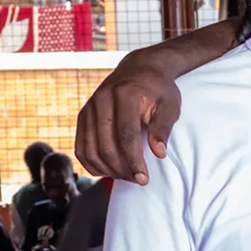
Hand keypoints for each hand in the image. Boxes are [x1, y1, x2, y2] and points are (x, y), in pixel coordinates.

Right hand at [75, 64, 181, 184]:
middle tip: (138, 180)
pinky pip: (80, 148)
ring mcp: (88, 108)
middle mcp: (101, 100)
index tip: (144, 178)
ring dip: (107, 170)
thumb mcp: (170, 105)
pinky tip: (109, 171)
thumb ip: (163, 128)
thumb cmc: (158, 89)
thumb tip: (158, 153)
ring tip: (127, 176)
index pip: (126, 134)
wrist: (139, 70)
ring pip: (90, 150)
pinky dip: (92, 164)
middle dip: (122, 169)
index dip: (134, 160)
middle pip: (105, 145)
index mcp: (125, 94)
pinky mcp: (82, 116)